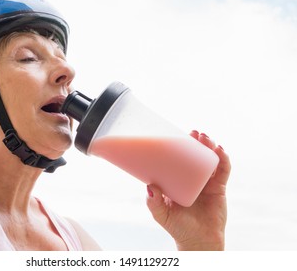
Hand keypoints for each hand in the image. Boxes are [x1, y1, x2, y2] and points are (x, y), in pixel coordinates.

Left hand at [146, 131, 230, 249]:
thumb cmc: (178, 228)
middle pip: (196, 156)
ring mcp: (207, 182)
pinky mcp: (219, 188)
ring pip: (210, 160)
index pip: (180, 159)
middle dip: (197, 142)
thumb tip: (150, 186)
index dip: (181, 146)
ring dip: (210, 146)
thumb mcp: (162, 214)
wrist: (199, 242)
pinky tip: (220, 151)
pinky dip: (223, 160)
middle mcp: (192, 178)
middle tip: (194, 133)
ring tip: (206, 138)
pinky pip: (223, 171)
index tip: (178, 134)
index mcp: (178, 181)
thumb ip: (154, 203)